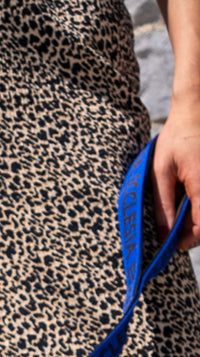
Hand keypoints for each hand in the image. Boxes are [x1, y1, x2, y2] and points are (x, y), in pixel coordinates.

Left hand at [153, 94, 199, 248]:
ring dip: (196, 219)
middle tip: (172, 234)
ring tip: (177, 217)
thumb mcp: (161, 172)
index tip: (172, 245)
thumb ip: (163, 204)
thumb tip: (164, 233)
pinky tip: (186, 201)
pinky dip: (199, 206)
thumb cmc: (176, 137)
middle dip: (192, 232)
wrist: (195, 110)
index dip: (187, 240)